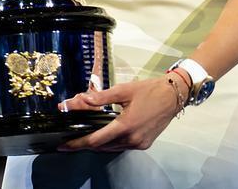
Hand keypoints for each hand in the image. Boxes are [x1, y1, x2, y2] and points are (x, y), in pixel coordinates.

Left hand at [57, 76, 187, 152]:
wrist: (174, 95)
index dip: (77, 143)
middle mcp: (132, 139)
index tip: (63, 145)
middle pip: (102, 146)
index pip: (95, 140)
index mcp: (125, 126)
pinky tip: (106, 133)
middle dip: (85, 143)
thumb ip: (100, 97)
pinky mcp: (144, 144)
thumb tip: (79, 100)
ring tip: (85, 135)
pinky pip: (122, 146)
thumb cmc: (149, 90)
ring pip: (112, 148)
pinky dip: (111, 142)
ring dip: (98, 143)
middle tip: (70, 138)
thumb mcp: (123, 90)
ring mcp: (139, 144)